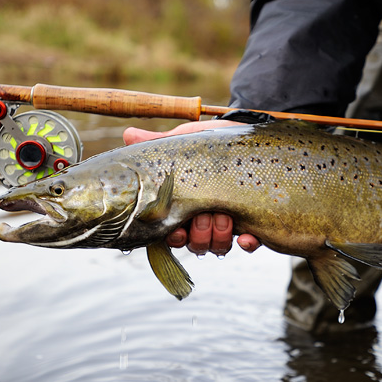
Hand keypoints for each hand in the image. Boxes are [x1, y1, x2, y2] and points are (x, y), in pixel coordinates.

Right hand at [123, 121, 261, 254]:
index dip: (172, 237)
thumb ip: (157, 144)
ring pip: (218, 247)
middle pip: (195, 245)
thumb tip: (128, 134)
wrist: (245, 134)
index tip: (176, 230)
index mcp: (183, 208)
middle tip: (205, 215)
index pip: (172, 235)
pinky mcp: (254, 223)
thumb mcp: (184, 143)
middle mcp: (204, 221)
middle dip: (199, 233)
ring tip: (225, 217)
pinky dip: (247, 244)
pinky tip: (246, 237)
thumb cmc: (209, 143)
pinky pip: (250, 245)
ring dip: (219, 236)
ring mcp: (228, 225)